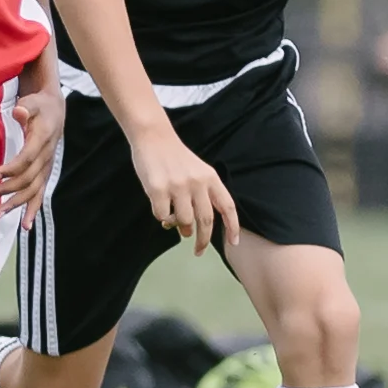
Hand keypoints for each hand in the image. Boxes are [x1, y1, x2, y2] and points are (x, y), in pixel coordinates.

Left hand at [0, 89, 64, 228]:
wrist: (55, 111)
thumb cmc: (40, 106)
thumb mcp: (33, 102)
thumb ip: (25, 108)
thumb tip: (19, 112)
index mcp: (42, 140)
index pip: (26, 159)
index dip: (11, 169)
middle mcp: (46, 157)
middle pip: (27, 178)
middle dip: (7, 189)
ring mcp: (46, 167)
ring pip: (32, 191)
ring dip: (15, 203)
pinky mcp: (44, 173)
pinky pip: (39, 194)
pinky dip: (32, 210)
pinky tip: (24, 225)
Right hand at [129, 122, 239, 254]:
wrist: (153, 136)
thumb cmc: (175, 157)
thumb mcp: (197, 171)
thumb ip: (201, 195)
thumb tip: (193, 228)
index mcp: (210, 178)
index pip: (227, 206)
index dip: (232, 226)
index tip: (233, 243)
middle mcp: (197, 183)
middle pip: (206, 221)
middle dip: (203, 240)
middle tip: (198, 250)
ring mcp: (177, 186)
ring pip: (184, 221)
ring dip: (180, 228)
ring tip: (174, 223)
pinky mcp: (157, 189)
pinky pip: (162, 215)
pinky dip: (161, 217)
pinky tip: (159, 207)